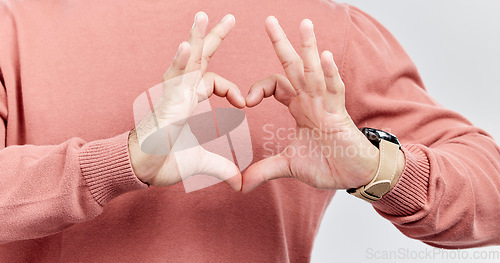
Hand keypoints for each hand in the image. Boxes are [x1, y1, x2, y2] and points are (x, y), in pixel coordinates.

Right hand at [129, 12, 244, 190]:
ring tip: (203, 15)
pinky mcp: (165, 104)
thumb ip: (222, 166)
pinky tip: (187, 44)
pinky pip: (174, 79)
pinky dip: (180, 62)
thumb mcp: (201, 161)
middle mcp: (181, 92)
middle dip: (213, 36)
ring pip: (185, 60)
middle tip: (229, 16)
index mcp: (189, 100)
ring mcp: (172, 95)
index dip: (232, 89)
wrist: (141, 171)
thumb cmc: (164, 161)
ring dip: (195, 37)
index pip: (213, 80)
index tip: (246, 104)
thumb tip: (238, 182)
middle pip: (199, 57)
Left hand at [243, 17, 403, 192]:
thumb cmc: (328, 164)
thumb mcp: (288, 166)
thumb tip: (240, 185)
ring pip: (315, 71)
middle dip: (281, 43)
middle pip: (293, 67)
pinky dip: (329, 74)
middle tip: (268, 19)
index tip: (243, 101)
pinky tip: (324, 56)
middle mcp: (312, 100)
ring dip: (309, 47)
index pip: (276, 85)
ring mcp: (327, 104)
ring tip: (304, 23)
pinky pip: (334, 90)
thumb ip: (264, 170)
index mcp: (299, 107)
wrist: (354, 175)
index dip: (258, 88)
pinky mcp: (340, 115)